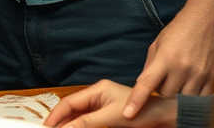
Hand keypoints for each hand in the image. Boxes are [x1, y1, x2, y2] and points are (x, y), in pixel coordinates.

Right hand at [44, 79, 177, 127]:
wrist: (167, 117)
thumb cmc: (144, 112)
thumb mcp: (111, 118)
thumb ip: (86, 123)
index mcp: (97, 89)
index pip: (69, 102)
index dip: (55, 115)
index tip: (46, 127)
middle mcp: (98, 96)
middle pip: (72, 110)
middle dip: (60, 121)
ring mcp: (103, 106)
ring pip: (80, 117)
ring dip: (70, 125)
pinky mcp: (109, 116)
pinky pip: (89, 122)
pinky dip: (81, 127)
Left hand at [123, 0, 213, 117]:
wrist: (209, 19)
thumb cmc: (180, 29)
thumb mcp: (158, 43)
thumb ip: (150, 65)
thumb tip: (142, 85)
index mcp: (164, 58)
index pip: (146, 84)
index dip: (136, 101)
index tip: (128, 114)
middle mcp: (182, 68)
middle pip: (165, 96)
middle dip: (160, 93)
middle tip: (162, 83)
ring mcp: (199, 75)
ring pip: (183, 101)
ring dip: (177, 97)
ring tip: (176, 84)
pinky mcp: (213, 78)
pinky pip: (201, 100)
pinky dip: (194, 99)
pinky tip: (190, 89)